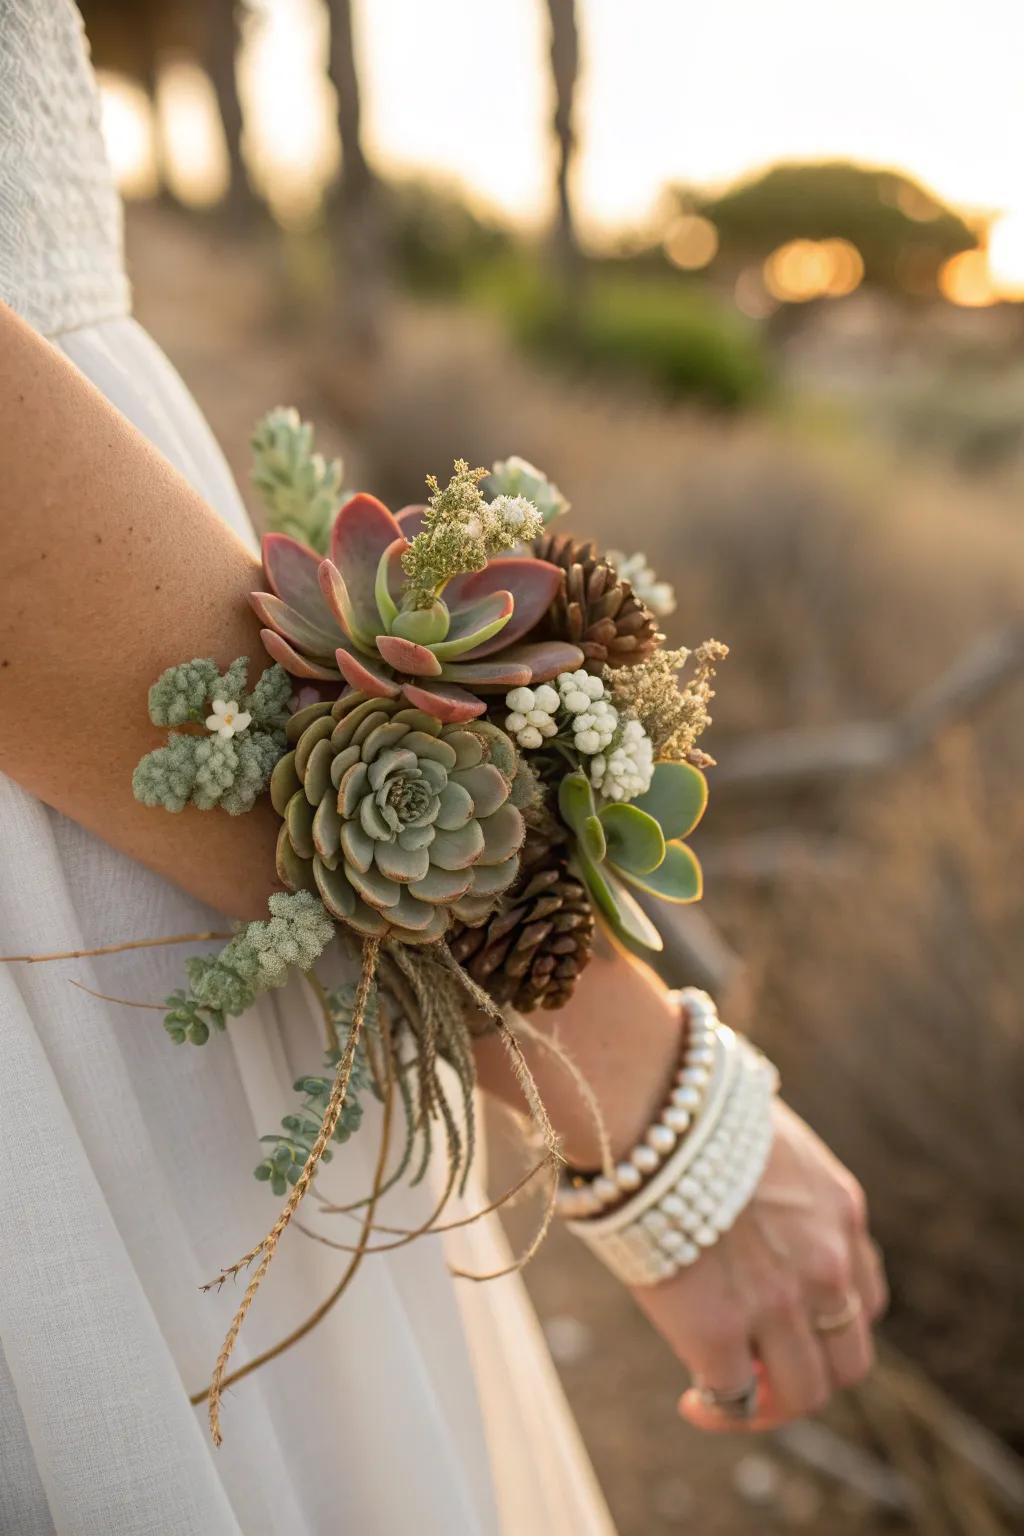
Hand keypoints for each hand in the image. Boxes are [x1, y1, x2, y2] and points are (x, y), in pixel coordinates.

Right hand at [631, 1100, 887, 1431]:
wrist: (648, 1106)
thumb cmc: (685, 1105)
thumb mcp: (761, 1137)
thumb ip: (771, 1181)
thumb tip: (737, 1191)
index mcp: (839, 1210)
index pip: (862, 1294)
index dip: (825, 1322)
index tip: (784, 1324)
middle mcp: (825, 1263)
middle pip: (849, 1359)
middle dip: (807, 1373)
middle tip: (758, 1370)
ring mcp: (778, 1302)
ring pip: (803, 1391)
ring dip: (768, 1402)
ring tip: (722, 1395)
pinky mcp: (720, 1330)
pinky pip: (733, 1394)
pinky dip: (717, 1407)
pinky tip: (691, 1399)